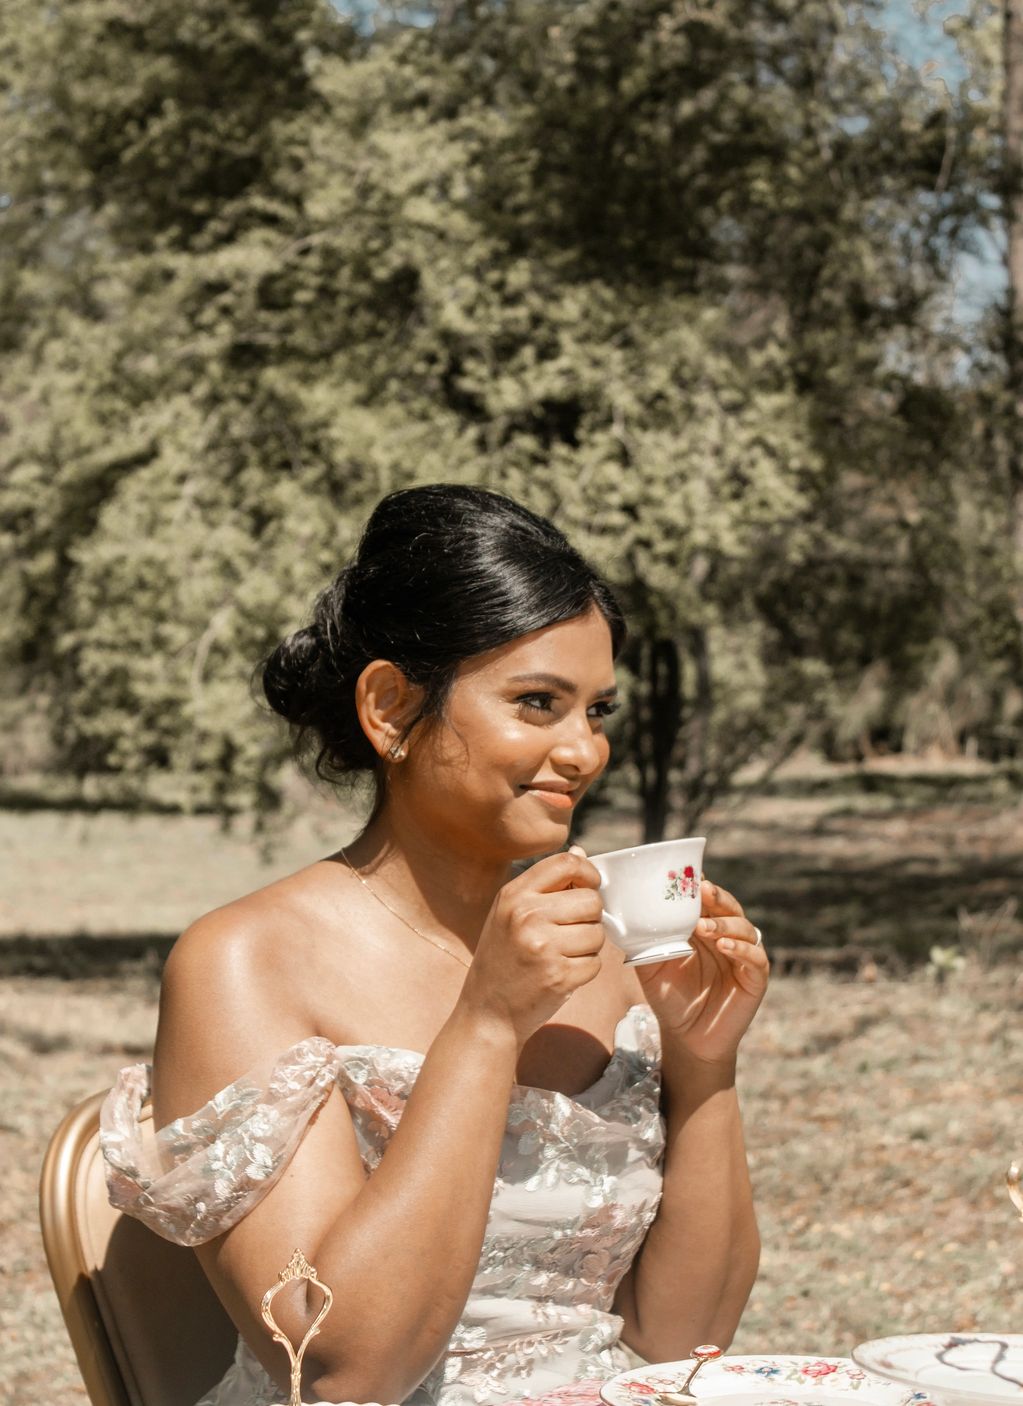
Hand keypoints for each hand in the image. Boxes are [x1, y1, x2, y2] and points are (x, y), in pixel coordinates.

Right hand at [458, 848, 604, 1048]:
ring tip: (563, 954)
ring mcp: (543, 947)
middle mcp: (527, 917)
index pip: (566, 864)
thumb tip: (580, 853)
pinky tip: (562, 974)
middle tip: (571, 932)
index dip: (587, 874)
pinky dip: (586, 970)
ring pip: (597, 933)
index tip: (589, 887)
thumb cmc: (503, 959)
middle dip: (590, 917)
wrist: (487, 1012)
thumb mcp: (510, 913)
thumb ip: (544, 884)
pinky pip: (596, 963)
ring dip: (589, 946)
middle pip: (591, 900)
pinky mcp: (559, 977)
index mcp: (514, 896)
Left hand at [634, 878, 767, 1066]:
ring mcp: (743, 955)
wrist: (686, 1038)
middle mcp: (727, 936)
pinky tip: (724, 947)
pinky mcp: (756, 978)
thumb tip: (624, 914)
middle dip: (716, 896)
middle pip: (728, 907)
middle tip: (702, 889)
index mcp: (703, 928)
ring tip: (703, 927)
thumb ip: (644, 941)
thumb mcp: (651, 966)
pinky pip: (756, 957)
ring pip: (744, 928)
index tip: (686, 874)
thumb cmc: (670, 998)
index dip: (698, 886)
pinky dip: (741, 949)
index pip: (705, 899)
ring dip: (725, 924)